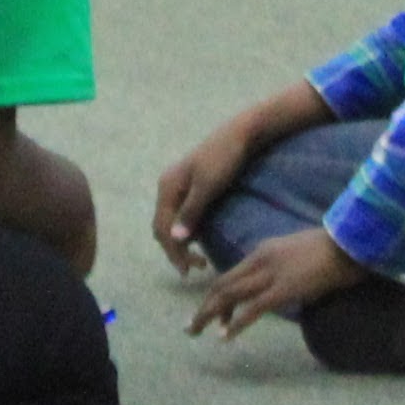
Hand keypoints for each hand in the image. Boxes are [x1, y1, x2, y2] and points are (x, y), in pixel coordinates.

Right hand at [151, 103, 292, 269]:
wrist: (241, 134)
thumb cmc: (224, 158)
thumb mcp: (208, 186)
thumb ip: (191, 212)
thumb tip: (176, 238)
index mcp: (168, 186)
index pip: (162, 227)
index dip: (173, 251)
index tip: (188, 269)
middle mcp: (168, 187)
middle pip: (163, 227)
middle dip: (175, 250)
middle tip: (193, 269)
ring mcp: (179, 187)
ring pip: (172, 223)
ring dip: (180, 243)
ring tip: (197, 260)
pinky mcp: (191, 188)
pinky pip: (182, 216)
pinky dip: (186, 232)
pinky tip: (198, 241)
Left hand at [188, 225, 364, 336]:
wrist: (347, 243)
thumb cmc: (328, 249)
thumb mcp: (294, 253)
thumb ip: (278, 266)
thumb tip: (272, 285)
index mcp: (262, 251)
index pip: (230, 275)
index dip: (216, 295)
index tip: (210, 312)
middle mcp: (260, 261)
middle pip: (223, 285)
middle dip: (205, 306)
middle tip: (191, 325)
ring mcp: (270, 275)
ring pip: (230, 296)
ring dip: (210, 315)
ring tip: (196, 331)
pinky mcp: (282, 290)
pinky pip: (252, 309)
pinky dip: (236, 324)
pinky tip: (225, 336)